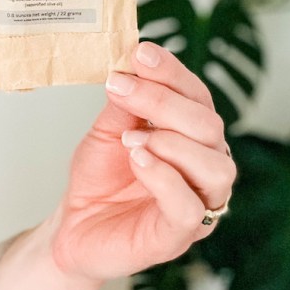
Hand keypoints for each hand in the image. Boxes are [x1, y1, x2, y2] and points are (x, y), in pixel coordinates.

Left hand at [51, 41, 233, 281]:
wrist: (73, 226)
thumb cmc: (99, 178)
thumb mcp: (107, 131)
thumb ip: (124, 104)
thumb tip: (131, 65)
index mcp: (192, 137)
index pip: (197, 98)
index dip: (172, 73)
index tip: (141, 53)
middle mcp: (205, 167)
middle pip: (209, 126)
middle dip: (164, 101)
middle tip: (122, 89)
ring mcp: (198, 204)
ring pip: (215, 166)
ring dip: (172, 142)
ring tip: (131, 138)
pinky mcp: (178, 236)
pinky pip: (190, 207)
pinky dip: (165, 178)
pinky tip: (139, 160)